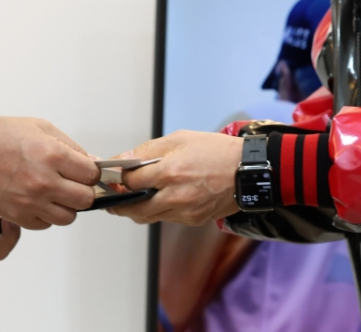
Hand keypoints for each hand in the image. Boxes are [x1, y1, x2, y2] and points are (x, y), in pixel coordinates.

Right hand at [0, 116, 99, 229]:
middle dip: (82, 190)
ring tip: (54, 193)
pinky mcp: (18, 216)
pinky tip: (38, 200)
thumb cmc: (3, 135)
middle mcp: (45, 182)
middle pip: (85, 199)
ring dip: (66, 206)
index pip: (91, 175)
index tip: (83, 171)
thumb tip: (92, 163)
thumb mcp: (41, 128)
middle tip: (71, 182)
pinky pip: (45, 224)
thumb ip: (71, 147)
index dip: (89, 172)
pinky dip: (46, 215)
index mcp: (53, 155)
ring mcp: (31, 202)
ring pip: (68, 217)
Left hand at [106, 131, 242, 224]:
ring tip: (133, 198)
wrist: (248, 171)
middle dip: (121, 203)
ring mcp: (185, 212)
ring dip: (138, 209)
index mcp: (169, 172)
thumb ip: (149, 151)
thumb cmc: (215, 151)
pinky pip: (167, 218)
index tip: (113, 176)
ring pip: (150, 216)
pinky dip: (158, 211)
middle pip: (135, 208)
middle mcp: (175, 196)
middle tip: (112, 199)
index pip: (131, 181)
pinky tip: (158, 199)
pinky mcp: (194, 220)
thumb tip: (124, 159)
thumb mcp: (180, 139)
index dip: (119, 179)